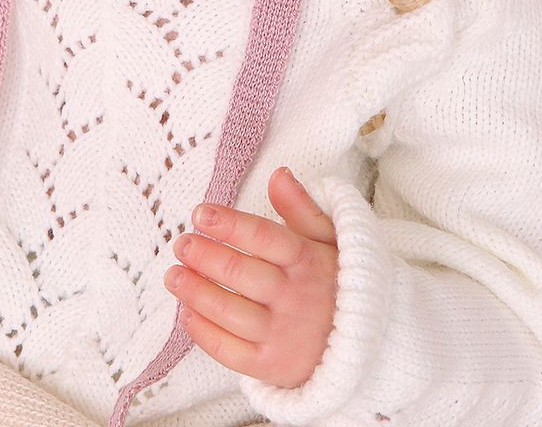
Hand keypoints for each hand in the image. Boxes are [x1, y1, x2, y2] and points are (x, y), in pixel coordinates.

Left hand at [163, 166, 337, 387]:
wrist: (368, 345)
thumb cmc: (338, 283)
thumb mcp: (329, 240)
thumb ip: (301, 207)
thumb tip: (278, 174)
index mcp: (308, 262)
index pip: (263, 238)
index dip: (229, 224)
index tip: (200, 213)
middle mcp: (295, 298)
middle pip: (240, 274)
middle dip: (204, 256)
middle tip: (181, 243)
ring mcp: (283, 336)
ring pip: (229, 312)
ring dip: (195, 292)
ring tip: (173, 275)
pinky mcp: (273, 367)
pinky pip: (230, 351)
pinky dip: (203, 332)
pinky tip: (186, 313)